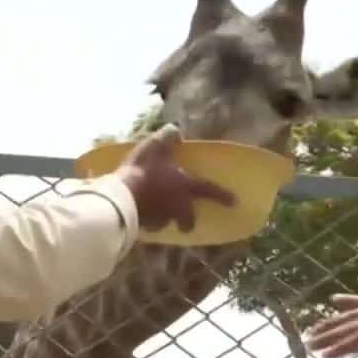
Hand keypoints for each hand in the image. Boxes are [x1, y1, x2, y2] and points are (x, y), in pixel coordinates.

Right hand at [114, 124, 236, 231]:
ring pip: (168, 222)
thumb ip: (167, 137)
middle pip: (188, 220)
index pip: (208, 191)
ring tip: (157, 214)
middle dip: (188, 223)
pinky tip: (141, 215)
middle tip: (186, 225)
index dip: (223, 196)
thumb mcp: (155, 147)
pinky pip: (151, 225)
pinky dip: (149, 221)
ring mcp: (161, 219)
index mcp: (184, 187)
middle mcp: (177, 207)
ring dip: (166, 219)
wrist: (122, 197)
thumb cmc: (143, 171)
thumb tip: (176, 130)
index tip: (235, 203)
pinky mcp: (145, 227)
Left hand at [304, 294, 357, 357]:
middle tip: (313, 332)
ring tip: (312, 346)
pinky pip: (357, 341)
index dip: (349, 301)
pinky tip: (327, 355)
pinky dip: (339, 348)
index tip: (334, 301)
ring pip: (350, 328)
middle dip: (331, 324)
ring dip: (329, 337)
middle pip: (353, 316)